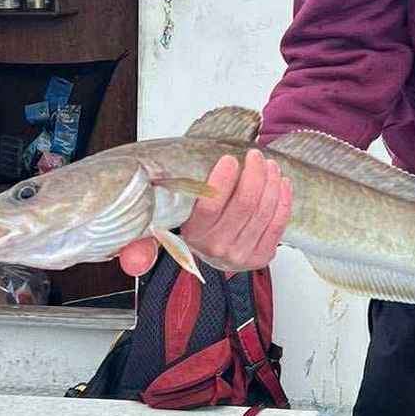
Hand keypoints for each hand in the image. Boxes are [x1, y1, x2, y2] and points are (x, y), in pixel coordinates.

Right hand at [118, 148, 292, 275]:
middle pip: (244, 205)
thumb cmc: (197, 224)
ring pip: (263, 211)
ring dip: (270, 182)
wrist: (215, 251)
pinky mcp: (262, 257)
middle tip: (255, 155)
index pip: (210, 206)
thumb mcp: (169, 223)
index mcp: (193, 236)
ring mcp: (241, 256)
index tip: (229, 159)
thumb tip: (131, 260)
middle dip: (253, 173)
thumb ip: (150, 230)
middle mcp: (217, 249)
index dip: (223, 180)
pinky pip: (278, 224)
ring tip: (269, 164)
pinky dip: (283, 199)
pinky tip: (280, 182)